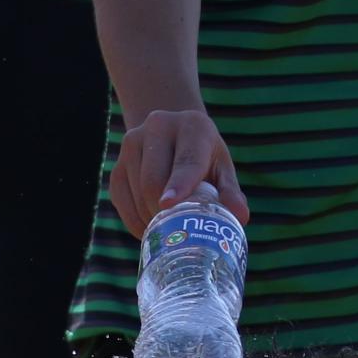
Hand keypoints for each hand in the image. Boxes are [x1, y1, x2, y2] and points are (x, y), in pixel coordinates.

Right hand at [110, 108, 248, 236]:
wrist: (171, 133)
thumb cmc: (203, 155)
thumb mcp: (221, 167)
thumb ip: (229, 191)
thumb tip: (240, 217)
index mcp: (192, 126)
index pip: (185, 160)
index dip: (178, 184)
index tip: (168, 205)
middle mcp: (157, 127)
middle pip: (153, 180)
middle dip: (163, 212)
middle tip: (178, 231)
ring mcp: (132, 143)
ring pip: (136, 192)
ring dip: (150, 218)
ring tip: (167, 228)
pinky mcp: (117, 163)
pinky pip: (121, 199)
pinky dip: (135, 220)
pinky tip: (150, 226)